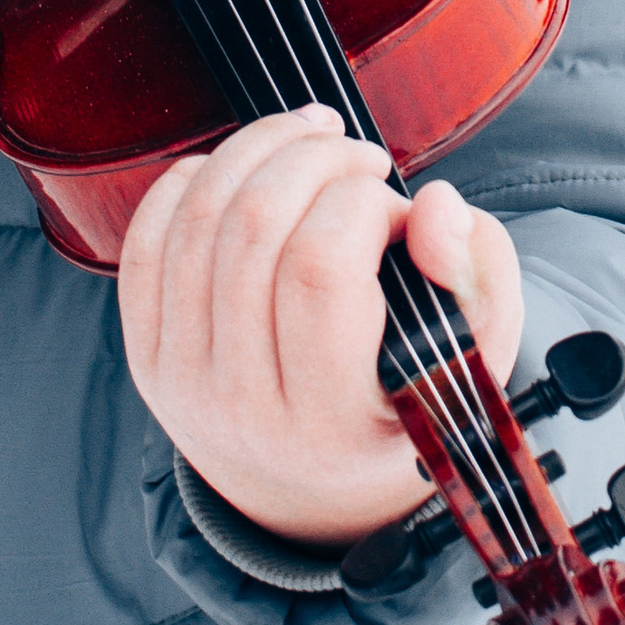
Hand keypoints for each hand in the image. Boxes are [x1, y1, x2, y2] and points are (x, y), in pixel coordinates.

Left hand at [117, 107, 524, 549]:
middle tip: (360, 160)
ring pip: (199, 218)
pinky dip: (195, 179)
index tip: (397, 209)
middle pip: (254, 229)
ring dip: (260, 148)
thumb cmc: (404, 403)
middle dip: (313, 159)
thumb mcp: (474, 355)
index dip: (360, 206)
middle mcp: (242, 408)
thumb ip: (480, 274)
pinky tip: (246, 170)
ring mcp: (181, 381)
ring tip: (313, 141)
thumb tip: (434, 204)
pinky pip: (146, 240)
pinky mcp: (144, 354)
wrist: (312, 482)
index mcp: (329, 420)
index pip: (319, 271)